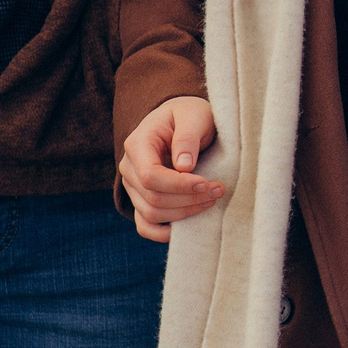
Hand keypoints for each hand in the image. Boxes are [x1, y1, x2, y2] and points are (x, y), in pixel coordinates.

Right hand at [120, 96, 225, 242]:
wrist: (182, 120)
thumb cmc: (189, 115)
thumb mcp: (193, 115)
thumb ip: (187, 137)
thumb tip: (183, 166)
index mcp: (138, 144)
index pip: (150, 176)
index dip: (179, 185)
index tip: (206, 184)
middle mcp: (129, 167)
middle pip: (153, 197)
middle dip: (188, 200)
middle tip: (218, 190)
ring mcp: (133, 186)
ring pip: (151, 213)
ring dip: (184, 213)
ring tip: (211, 199)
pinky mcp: (141, 199)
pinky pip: (145, 225)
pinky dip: (162, 232)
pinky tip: (187, 227)